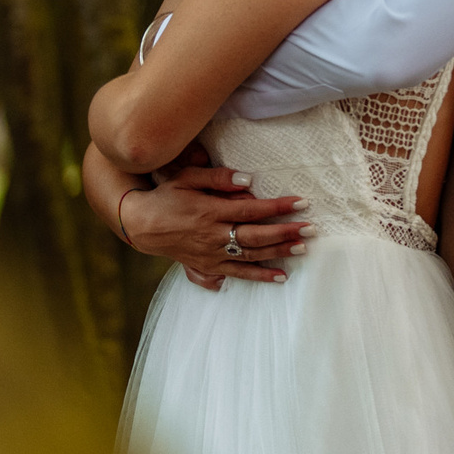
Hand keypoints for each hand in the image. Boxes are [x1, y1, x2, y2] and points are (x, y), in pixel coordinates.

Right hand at [123, 156, 312, 290]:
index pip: (251, 210)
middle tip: (311, 227)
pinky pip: (239, 274)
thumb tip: (249, 179)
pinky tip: (281, 275)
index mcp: (209, 211)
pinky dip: (260, 276)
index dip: (277, 207)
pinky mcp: (209, 266)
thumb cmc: (167, 195)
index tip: (301, 202)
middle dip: (286, 231)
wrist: (143, 225)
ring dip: (279, 252)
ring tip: (303, 247)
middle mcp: (212, 236)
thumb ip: (218, 177)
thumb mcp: (187, 177)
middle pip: (256, 236)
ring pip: (251, 255)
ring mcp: (211, 254)